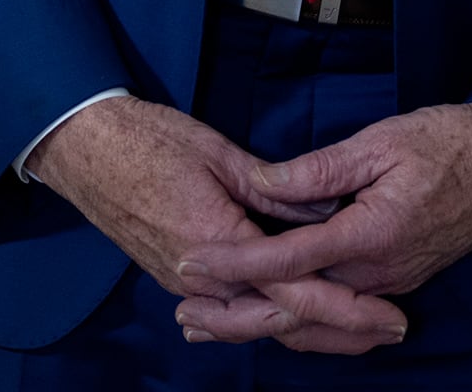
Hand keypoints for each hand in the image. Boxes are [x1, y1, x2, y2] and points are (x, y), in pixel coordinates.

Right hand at [23, 98, 405, 350]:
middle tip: (388, 330)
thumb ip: (273, 189)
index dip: (347, 307)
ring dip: (307, 332)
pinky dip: (267, 322)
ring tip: (355, 332)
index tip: (387, 316)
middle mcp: (201, 277)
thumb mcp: (218, 154)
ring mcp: (184, 283)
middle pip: (281, 322)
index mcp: (219, 242)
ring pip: (256, 325)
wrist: (84, 147)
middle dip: (339, 332)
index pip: (295, 290)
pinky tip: (292, 323)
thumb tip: (321, 212)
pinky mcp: (175, 277)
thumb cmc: (148, 140)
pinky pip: (231, 313)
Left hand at [171, 102, 471, 334]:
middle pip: (296, 304)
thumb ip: (319, 170)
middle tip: (184, 310)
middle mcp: (379, 272)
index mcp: (372, 235)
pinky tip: (266, 309)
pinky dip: (296, 315)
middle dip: (236, 310)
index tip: (192, 263)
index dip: (236, 262)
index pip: (289, 258)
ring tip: (209, 320)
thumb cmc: (450, 143)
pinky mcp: (396, 281)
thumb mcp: (381, 142)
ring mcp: (390, 283)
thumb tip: (263, 182)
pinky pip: (337, 310)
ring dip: (261, 318)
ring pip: (316, 315)